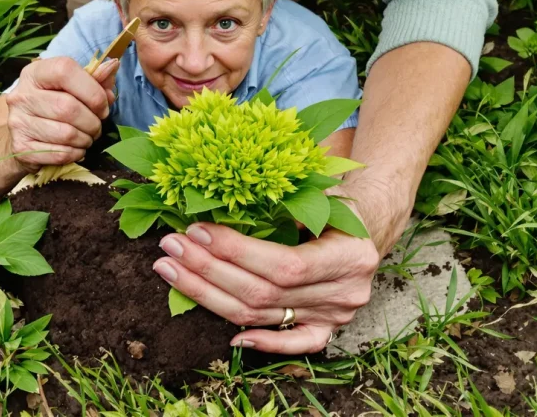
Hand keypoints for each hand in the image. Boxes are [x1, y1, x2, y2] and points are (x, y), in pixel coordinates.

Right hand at [5, 56, 118, 172]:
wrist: (25, 136)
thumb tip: (112, 66)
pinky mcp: (21, 148)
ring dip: (86, 139)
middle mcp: (22, 95)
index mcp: (35, 73)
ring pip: (66, 134)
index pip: (65, 71)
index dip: (92, 90)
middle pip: (68, 107)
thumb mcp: (73, 87)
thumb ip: (94, 78)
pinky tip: (76, 149)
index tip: (103, 106)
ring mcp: (18, 122)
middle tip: (97, 127)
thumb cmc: (54, 106)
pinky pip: (60, 153)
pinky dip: (76, 153)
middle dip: (92, 121)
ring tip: (87, 138)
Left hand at [151, 175, 411, 353]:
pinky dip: (261, 344)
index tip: (195, 231)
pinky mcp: (326, 330)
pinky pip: (293, 345)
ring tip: (172, 271)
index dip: (235, 251)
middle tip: (171, 248)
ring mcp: (335, 317)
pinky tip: (228, 336)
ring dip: (209, 296)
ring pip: (261, 316)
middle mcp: (345, 293)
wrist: (366, 229)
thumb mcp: (322, 191)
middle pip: (263, 293)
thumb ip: (287, 201)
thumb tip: (229, 204)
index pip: (283, 265)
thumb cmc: (337, 203)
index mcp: (350, 257)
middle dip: (208, 270)